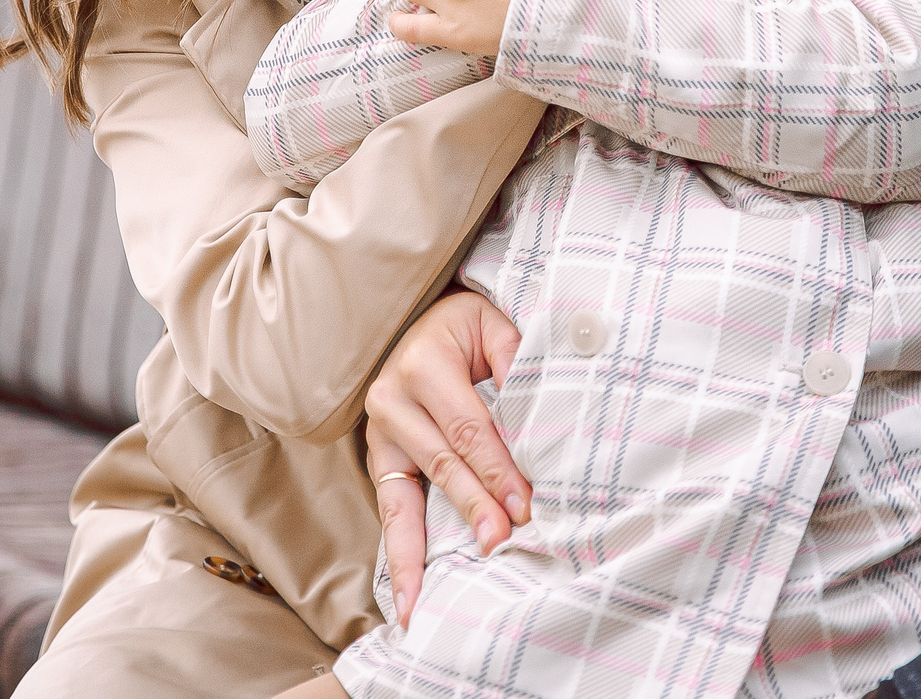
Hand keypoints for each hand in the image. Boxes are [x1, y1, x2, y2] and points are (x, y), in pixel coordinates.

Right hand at [364, 291, 529, 626]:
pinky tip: (407, 598)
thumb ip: (516, 361)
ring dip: (428, 548)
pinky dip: (399, 556)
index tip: (524, 507)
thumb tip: (542, 415)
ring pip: (409, 495)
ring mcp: (378, 432)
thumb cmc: (469, 329)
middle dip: (473, 505)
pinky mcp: (377, 459)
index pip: (468, 428)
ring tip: (434, 596)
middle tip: (499, 541)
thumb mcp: (494, 326)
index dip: (497, 469)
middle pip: (442, 462)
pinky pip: (389, 511)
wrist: (424, 322)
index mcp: (422, 363)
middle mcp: (391, 398)